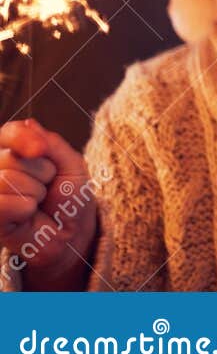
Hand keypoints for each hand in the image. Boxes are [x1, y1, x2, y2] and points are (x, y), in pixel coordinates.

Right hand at [0, 119, 96, 288]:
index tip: (40, 150)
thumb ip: (50, 141)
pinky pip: (2, 203)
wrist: (72, 229)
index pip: (8, 133)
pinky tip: (27, 215)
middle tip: (45, 187)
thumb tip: (29, 124)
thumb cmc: (68, 194)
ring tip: (37, 201)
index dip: (23, 138)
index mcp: (12, 150)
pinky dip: (24, 209)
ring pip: (7, 179)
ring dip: (34, 192)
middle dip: (40, 173)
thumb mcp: (69, 161)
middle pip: (10, 158)